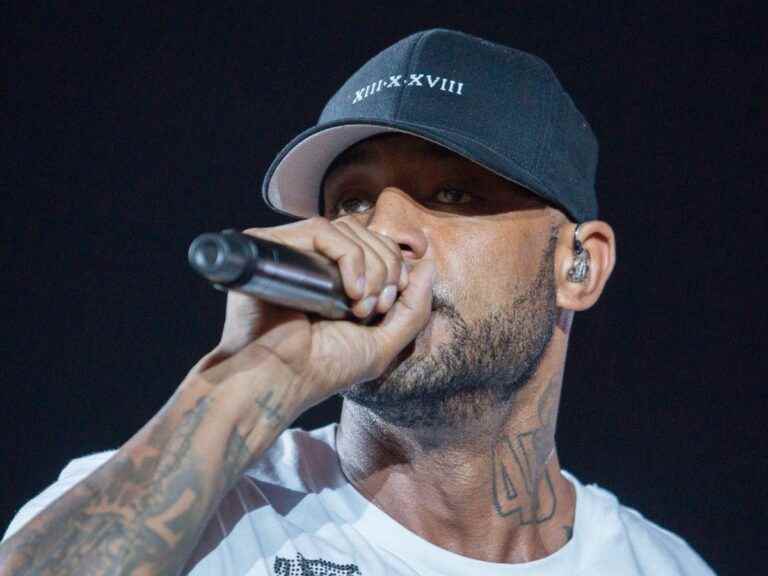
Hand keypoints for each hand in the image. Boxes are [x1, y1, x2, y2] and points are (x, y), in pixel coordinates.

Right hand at [191, 216, 434, 425]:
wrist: (282, 379)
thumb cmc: (325, 369)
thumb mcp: (384, 343)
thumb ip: (413, 307)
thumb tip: (429, 264)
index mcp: (338, 278)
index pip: (375, 245)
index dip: (394, 266)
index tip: (387, 304)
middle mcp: (316, 261)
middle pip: (366, 233)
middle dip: (386, 269)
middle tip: (372, 309)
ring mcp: (295, 252)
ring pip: (348, 228)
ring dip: (369, 267)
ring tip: (358, 306)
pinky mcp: (274, 247)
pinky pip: (323, 230)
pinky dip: (349, 257)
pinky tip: (348, 290)